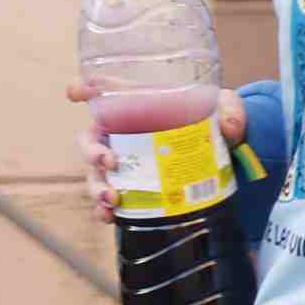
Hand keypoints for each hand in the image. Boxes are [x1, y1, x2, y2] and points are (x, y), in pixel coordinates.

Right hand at [68, 80, 246, 226]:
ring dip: (97, 186)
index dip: (85, 88)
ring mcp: (122, 159)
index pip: (105, 90)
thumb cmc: (213, 118)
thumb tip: (229, 126)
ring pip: (95, 172)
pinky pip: (107, 197)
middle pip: (90, 139)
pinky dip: (104, 208)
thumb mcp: (224, 106)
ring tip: (112, 200)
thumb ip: (229, 110)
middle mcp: (122, 130)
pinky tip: (110, 216)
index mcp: (138, 103)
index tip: (74, 92)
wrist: (222, 151)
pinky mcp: (129, 184)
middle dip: (92, 152)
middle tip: (110, 162)